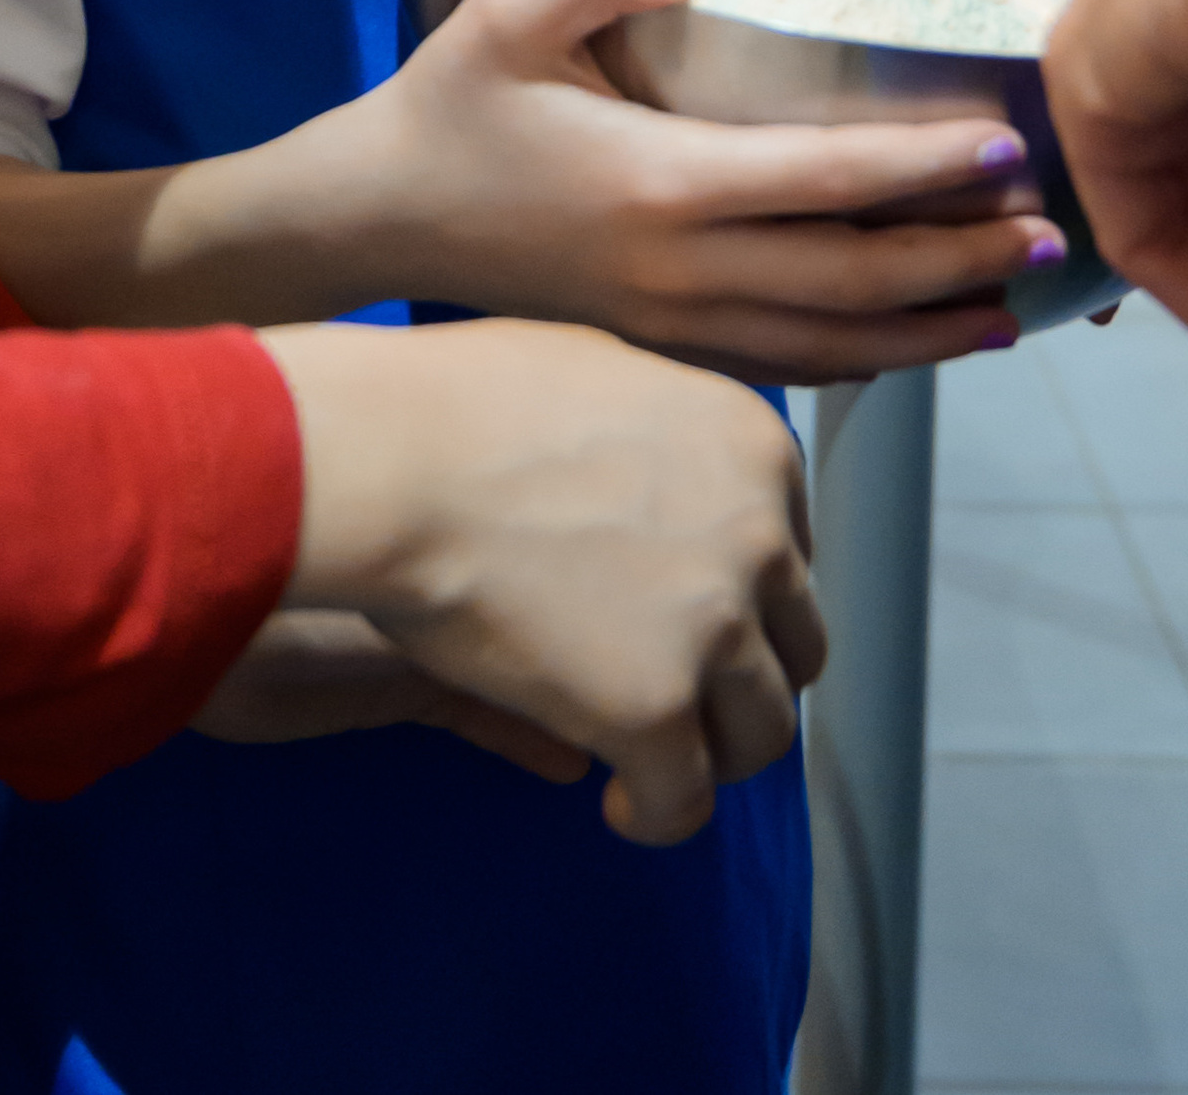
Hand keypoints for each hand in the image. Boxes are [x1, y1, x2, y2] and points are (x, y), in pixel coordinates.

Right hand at [265, 314, 823, 846]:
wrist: (394, 459)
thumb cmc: (460, 404)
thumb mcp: (595, 374)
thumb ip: (658, 435)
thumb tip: (656, 479)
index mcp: (754, 447)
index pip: (789, 554)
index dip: (738, 596)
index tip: (684, 616)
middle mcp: (760, 536)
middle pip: (793, 647)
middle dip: (739, 677)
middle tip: (672, 691)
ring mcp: (714, 627)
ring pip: (761, 734)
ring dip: (709, 751)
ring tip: (648, 757)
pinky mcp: (656, 711)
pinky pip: (684, 801)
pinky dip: (656, 813)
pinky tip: (616, 801)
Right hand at [322, 0, 1058, 379]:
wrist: (377, 219)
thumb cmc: (445, 106)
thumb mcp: (503, 10)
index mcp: (657, 184)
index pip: (825, 181)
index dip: (927, 165)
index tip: (1011, 146)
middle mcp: (682, 270)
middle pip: (855, 278)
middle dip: (964, 258)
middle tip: (1053, 237)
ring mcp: (674, 326)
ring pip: (834, 342)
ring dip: (933, 327)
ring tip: (1015, 307)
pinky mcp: (662, 350)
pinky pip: (788, 365)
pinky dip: (866, 360)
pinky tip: (913, 345)